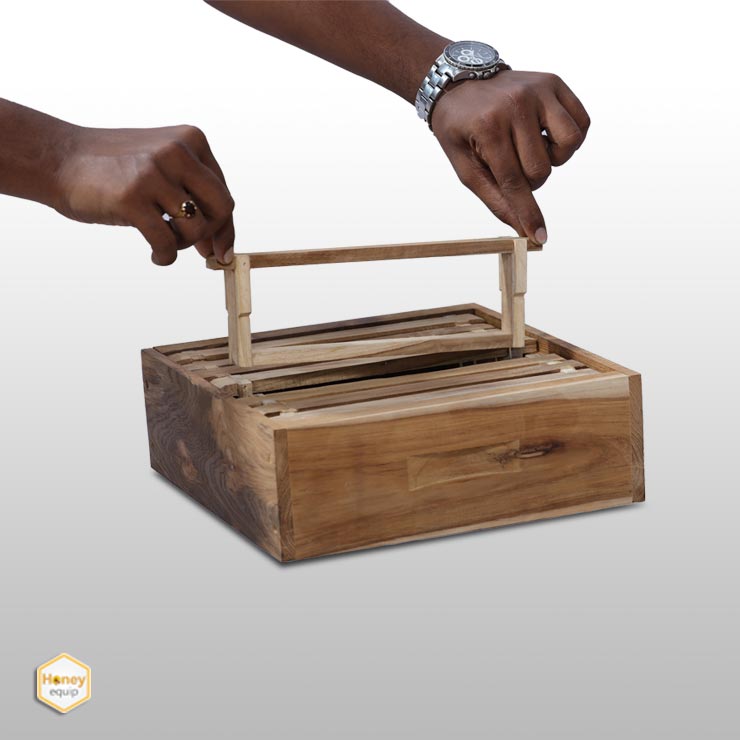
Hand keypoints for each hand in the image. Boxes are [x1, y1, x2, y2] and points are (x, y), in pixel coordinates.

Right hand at [54, 125, 234, 265]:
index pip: (223, 193)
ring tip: (164, 242)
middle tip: (195, 248)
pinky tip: (156, 255)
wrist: (58, 158)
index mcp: (191, 140)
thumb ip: (192, 192)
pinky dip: (166, 256)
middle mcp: (177, 151)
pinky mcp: (132, 197)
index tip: (219, 249)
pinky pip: (167, 243)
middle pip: (221, 209)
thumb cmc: (113, 169)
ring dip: (183, 245)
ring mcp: (154, 173)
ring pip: (196, 228)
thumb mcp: (161, 165)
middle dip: (211, 235)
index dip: (224, 227)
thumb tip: (219, 244)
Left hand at [431, 71, 589, 244]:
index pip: (514, 181)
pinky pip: (581, 123)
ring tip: (533, 149)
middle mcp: (516, 105)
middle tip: (513, 166)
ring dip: (554, 159)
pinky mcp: (554, 83)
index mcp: (488, 127)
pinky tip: (547, 136)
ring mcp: (538, 90)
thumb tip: (522, 229)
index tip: (540, 237)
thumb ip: (495, 199)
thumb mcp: (466, 168)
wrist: (460, 82)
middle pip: (541, 169)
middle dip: (530, 181)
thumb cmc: (461, 130)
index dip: (527, 213)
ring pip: (568, 145)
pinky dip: (569, 139)